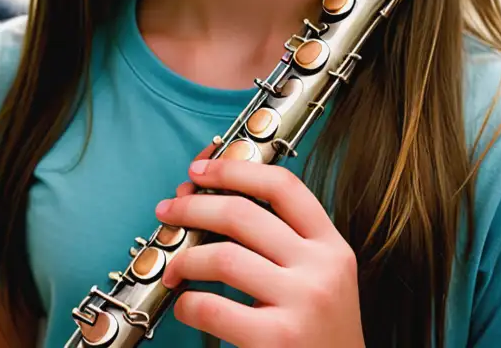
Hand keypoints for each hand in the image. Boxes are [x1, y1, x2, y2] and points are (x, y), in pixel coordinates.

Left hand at [156, 157, 365, 347]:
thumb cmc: (319, 335)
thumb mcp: (322, 279)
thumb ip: (286, 244)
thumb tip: (216, 202)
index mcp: (332, 247)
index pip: (284, 186)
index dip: (235, 170)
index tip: (201, 170)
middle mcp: (321, 269)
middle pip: (243, 214)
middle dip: (193, 207)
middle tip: (169, 210)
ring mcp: (301, 303)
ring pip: (223, 257)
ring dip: (185, 258)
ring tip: (173, 268)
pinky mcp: (277, 339)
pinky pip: (212, 307)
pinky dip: (187, 303)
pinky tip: (186, 306)